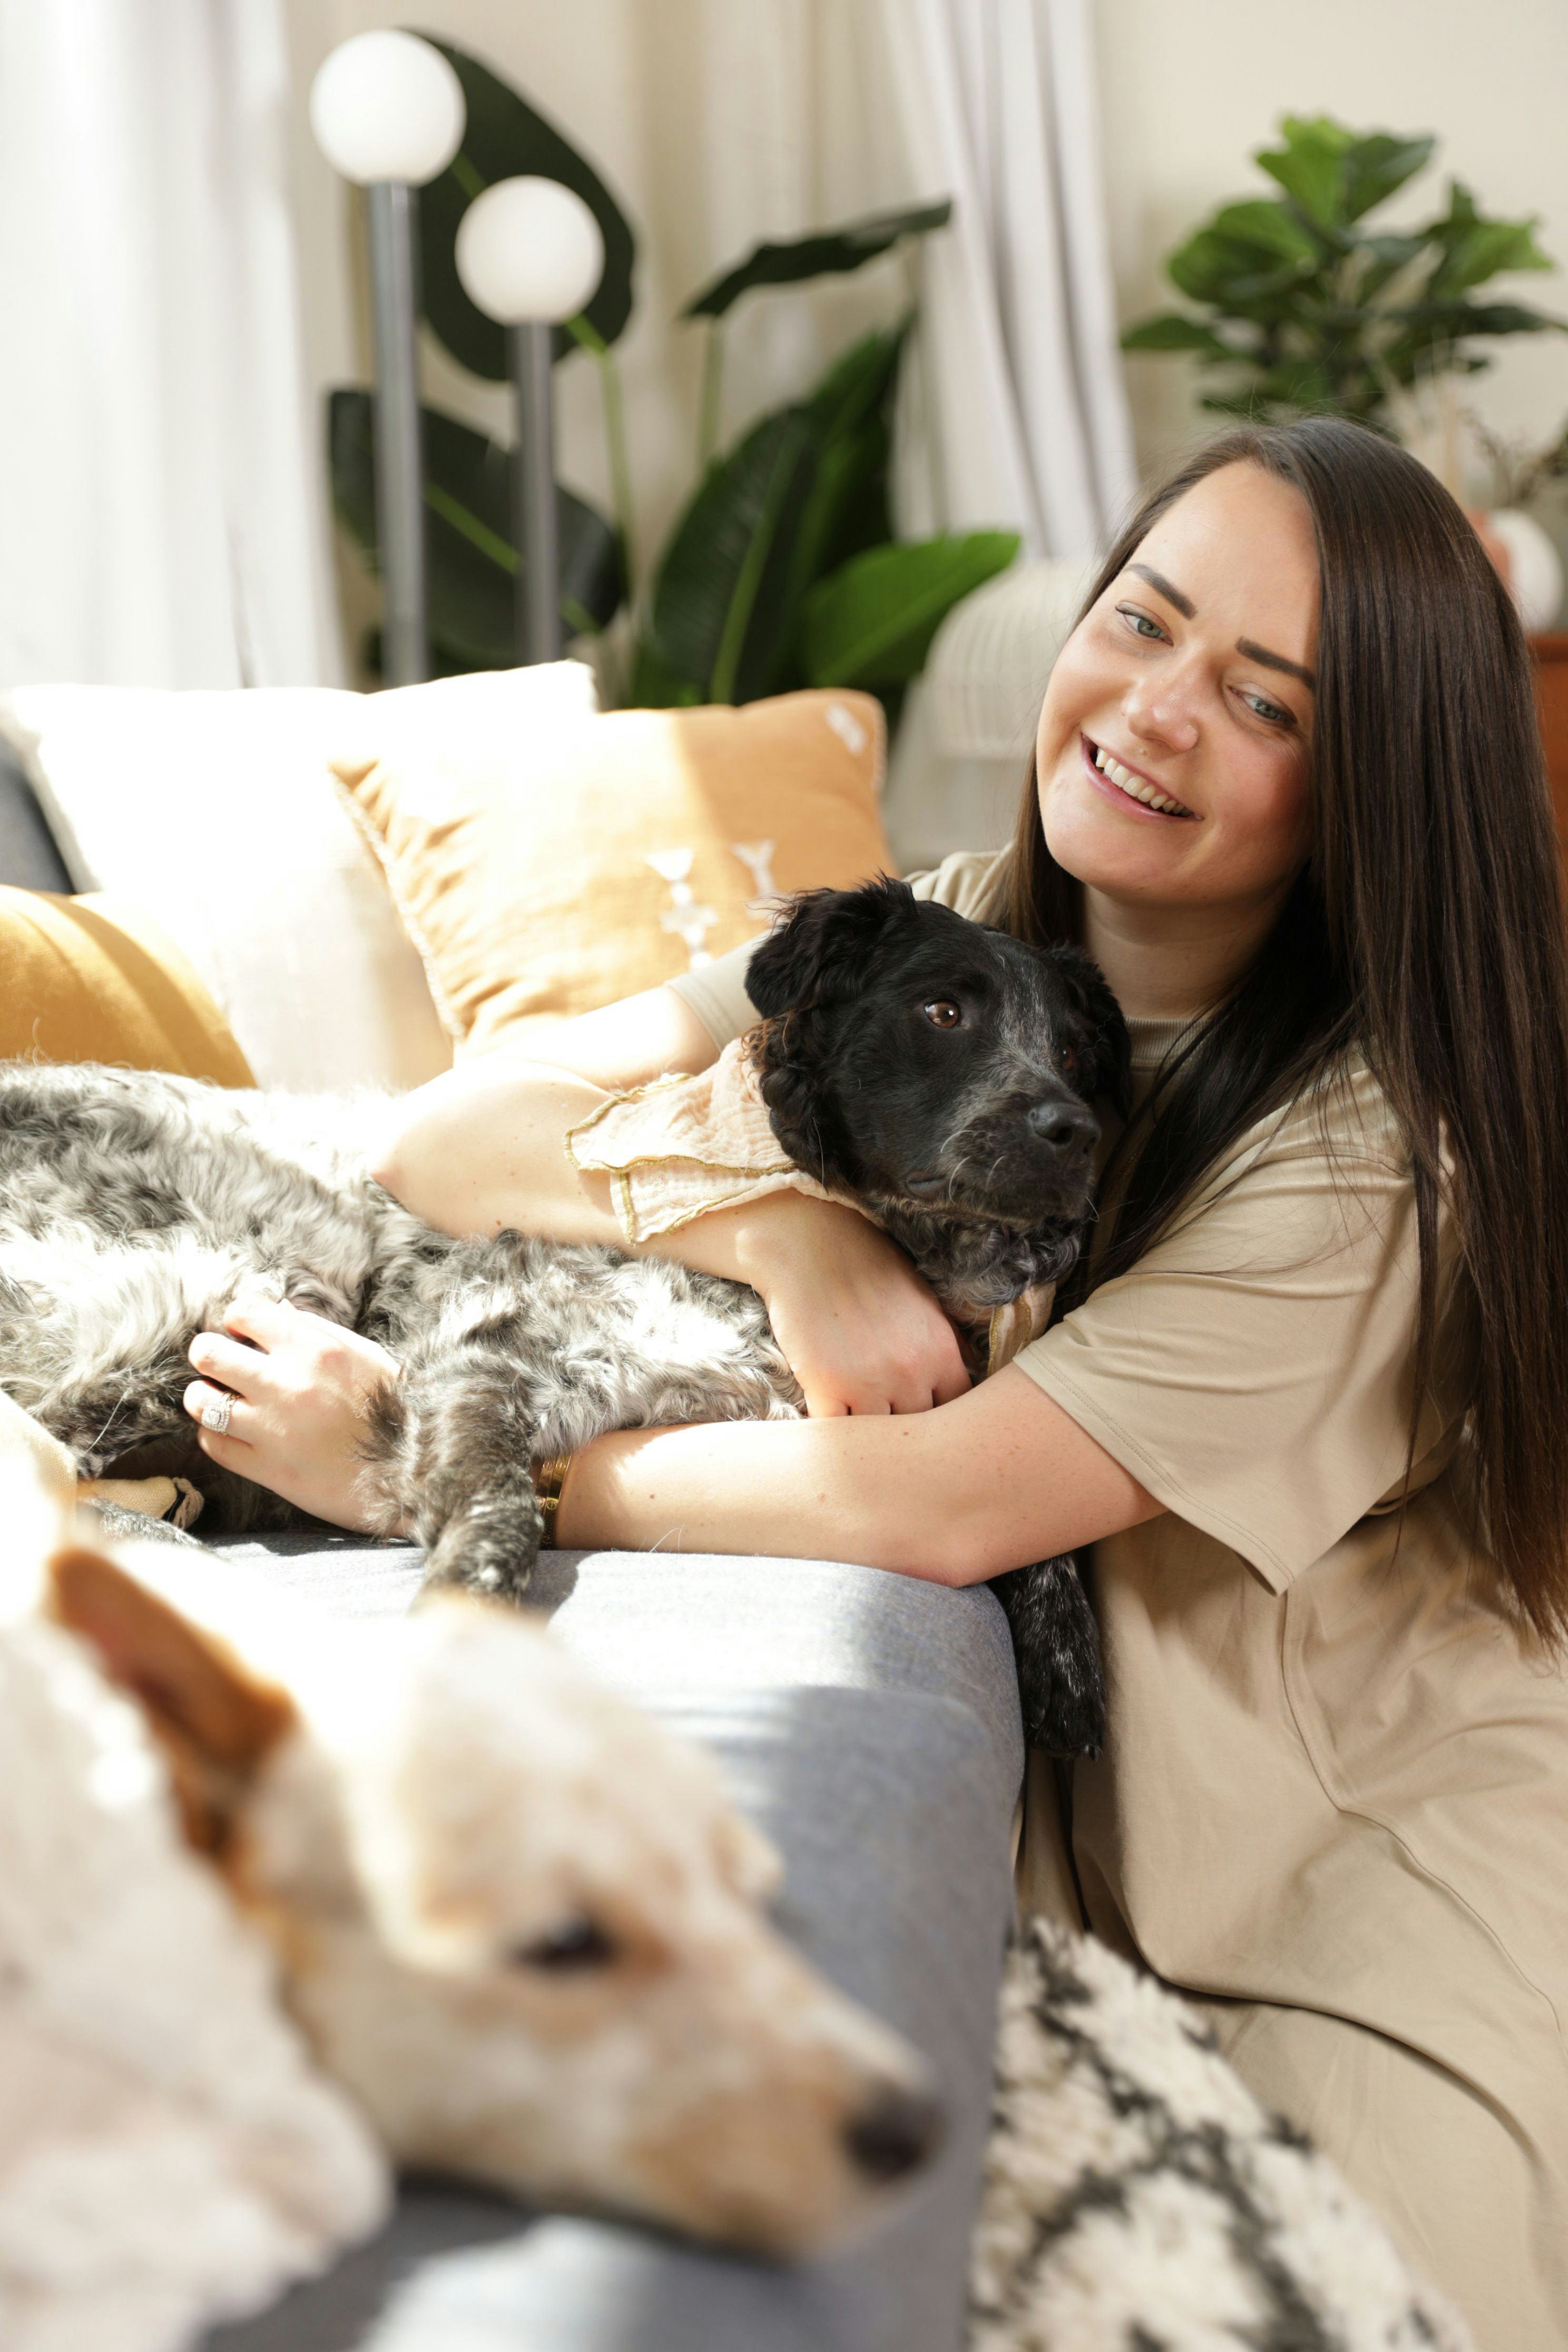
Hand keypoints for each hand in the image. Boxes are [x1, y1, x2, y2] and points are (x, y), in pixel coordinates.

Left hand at [183, 1296, 403, 1532]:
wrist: (413, 1475)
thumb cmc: (394, 1409)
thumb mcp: (366, 1356)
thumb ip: (318, 1331)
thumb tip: (276, 1311)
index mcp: (316, 1349)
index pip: (244, 1311)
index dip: (238, 1320)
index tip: (245, 1334)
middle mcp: (289, 1384)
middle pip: (208, 1352)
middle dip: (210, 1354)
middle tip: (223, 1365)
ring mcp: (274, 1429)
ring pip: (201, 1400)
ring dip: (205, 1396)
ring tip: (221, 1399)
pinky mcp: (268, 1469)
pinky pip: (213, 1444)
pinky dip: (215, 1435)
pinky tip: (233, 1431)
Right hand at [723, 1193, 970, 1416]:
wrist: (810, 1245)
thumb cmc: (866, 1268)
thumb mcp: (923, 1303)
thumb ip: (944, 1347)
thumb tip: (963, 1379)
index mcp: (941, 1351)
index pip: (957, 1411)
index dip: (941, 1423)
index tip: (925, 1423)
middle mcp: (912, 1371)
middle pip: (919, 1432)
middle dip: (905, 1435)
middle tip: (891, 1436)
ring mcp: (869, 1381)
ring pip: (878, 1438)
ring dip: (868, 1439)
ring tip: (859, 1434)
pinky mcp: (826, 1385)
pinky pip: (837, 1433)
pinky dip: (834, 1434)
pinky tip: (831, 1422)